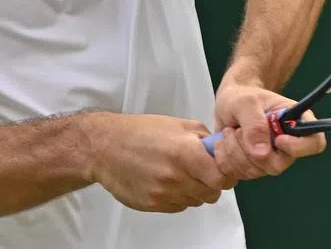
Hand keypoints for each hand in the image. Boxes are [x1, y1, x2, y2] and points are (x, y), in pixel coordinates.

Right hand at [83, 112, 236, 212]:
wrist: (104, 147)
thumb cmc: (140, 132)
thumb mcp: (177, 124)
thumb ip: (203, 138)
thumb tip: (221, 150)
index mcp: (185, 152)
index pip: (223, 177)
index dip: (227, 174)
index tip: (223, 168)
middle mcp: (176, 176)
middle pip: (212, 194)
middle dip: (212, 184)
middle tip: (203, 171)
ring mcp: (163, 193)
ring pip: (196, 202)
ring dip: (194, 190)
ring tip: (180, 173)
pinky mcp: (152, 205)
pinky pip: (178, 207)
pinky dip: (178, 197)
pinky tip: (166, 181)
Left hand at [212, 80, 325, 180]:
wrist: (227, 104)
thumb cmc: (242, 97)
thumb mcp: (245, 102)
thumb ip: (255, 124)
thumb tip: (262, 153)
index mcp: (296, 122)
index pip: (314, 143)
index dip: (298, 147)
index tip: (278, 139)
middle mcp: (286, 145)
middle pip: (277, 165)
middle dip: (250, 149)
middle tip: (240, 129)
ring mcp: (270, 158)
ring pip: (254, 171)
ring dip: (234, 151)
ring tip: (231, 131)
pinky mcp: (252, 167)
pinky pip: (239, 174)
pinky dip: (226, 159)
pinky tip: (225, 142)